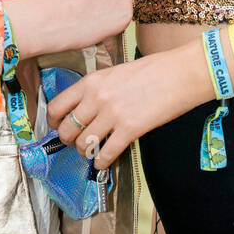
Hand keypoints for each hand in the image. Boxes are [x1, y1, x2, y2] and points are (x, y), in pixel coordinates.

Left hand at [46, 46, 211, 168]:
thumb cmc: (152, 71)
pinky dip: (101, 162)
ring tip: (92, 150)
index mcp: (92, 81)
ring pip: (82, 144)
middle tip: (77, 141)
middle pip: (66, 129)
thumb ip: (96, 89)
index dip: (53, 122)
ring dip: (85, 151)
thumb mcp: (116, 72)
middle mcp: (97, 98)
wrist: (180, 73)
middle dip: (68, 140)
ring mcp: (113, 114)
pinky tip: (104, 160)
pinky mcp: (130, 130)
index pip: (56, 107)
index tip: (57, 127)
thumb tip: (83, 109)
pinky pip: (105, 154)